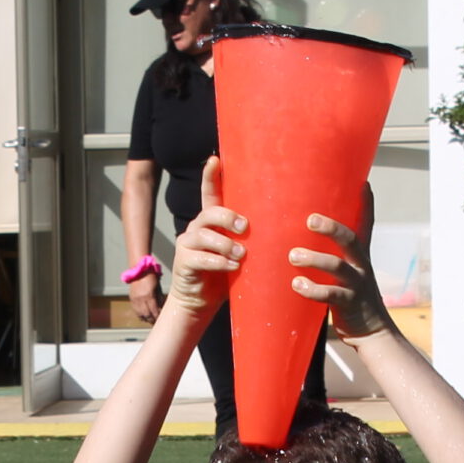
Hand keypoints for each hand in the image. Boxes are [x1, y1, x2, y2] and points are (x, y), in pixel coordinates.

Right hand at [127, 273, 162, 323]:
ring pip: (140, 314)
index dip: (157, 317)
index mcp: (149, 296)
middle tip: (156, 322)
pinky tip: (144, 317)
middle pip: (147, 315)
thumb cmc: (151, 277)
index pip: (154, 311)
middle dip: (152, 320)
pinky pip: (135, 311)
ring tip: (150, 320)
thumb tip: (162, 308)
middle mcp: (141, 299)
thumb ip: (160, 298)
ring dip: (146, 319)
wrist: (139, 270)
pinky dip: (140, 315)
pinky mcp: (131, 299)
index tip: (160, 319)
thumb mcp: (158, 287)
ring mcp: (135, 300)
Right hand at [163, 155, 243, 322]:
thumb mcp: (239, 253)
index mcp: (211, 222)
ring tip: (241, 254)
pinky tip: (231, 267)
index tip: (215, 160)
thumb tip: (280, 228)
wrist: (200, 302)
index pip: (210, 193)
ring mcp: (187, 243)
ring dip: (226, 244)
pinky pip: (201, 257)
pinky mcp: (184, 261)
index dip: (211, 176)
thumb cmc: (224, 275)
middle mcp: (197, 227)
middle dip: (227, 216)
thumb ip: (249, 240)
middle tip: (244, 227)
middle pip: (209, 212)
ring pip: (204, 235)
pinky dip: (219, 262)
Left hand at [286, 191, 390, 340]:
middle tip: (310, 219)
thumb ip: (334, 259)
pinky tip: (297, 284)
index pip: (366, 226)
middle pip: (350, 240)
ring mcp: (357, 284)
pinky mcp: (350, 304)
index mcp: (360, 257)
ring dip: (315, 258)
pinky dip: (313, 289)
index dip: (367, 205)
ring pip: (338, 266)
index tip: (364, 183)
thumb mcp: (348, 276)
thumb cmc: (352, 301)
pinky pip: (331, 295)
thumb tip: (302, 242)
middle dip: (331, 227)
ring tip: (293, 255)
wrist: (373, 333)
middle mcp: (361, 266)